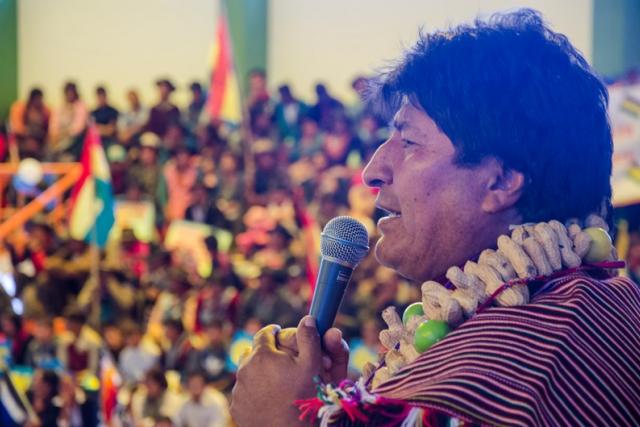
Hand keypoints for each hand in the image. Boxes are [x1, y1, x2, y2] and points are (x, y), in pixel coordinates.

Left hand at [231, 316, 348, 426]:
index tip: (280, 334)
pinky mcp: (236, 407)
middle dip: (265, 353)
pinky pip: (244, 392)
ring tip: (275, 381)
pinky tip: (268, 397)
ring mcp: (239, 390)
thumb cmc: (304, 398)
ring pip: (247, 372)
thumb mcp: (312, 365)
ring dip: (258, 372)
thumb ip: (309, 338)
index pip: (265, 333)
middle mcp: (245, 369)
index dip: (274, 332)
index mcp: (262, 355)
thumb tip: (308, 319)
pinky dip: (253, 391)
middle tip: (280, 361)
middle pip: (253, 352)